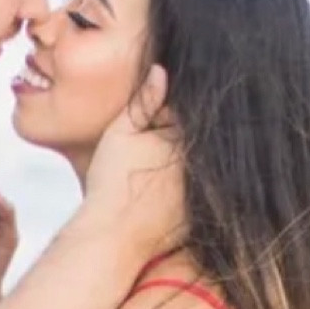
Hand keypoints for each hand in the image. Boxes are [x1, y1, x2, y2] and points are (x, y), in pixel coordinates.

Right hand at [85, 66, 184, 257]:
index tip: (159, 119)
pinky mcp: (194, 222)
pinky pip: (193, 203)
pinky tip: (161, 199)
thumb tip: (161, 71)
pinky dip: (184, 198)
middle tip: (154, 149)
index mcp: (182, 140)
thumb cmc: (111, 184)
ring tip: (154, 175)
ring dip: (183, 171)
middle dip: (179, 142)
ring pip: (195, 174)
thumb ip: (143, 103)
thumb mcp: (120, 135)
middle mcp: (197, 168)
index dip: (170, 116)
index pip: (185, 118)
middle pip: (193, 146)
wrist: (111, 237)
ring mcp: (198, 197)